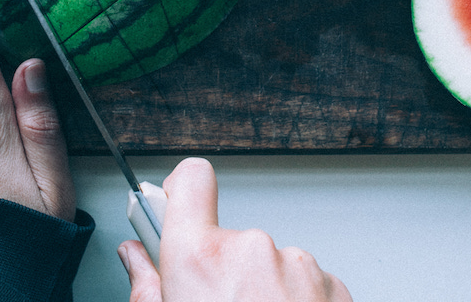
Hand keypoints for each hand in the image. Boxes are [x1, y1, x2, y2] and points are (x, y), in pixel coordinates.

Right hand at [118, 158, 351, 301]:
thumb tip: (136, 258)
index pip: (190, 179)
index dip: (180, 190)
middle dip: (224, 272)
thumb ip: (147, 285)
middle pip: (229, 240)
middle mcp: (254, 251)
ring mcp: (298, 266)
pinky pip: (305, 283)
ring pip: (270, 264)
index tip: (174, 202)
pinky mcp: (333, 286)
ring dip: (264, 291)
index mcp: (203, 258)